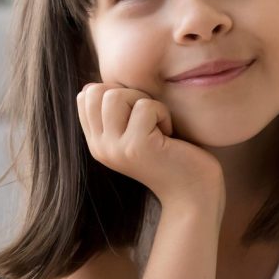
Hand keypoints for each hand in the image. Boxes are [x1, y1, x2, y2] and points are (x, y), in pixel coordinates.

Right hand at [77, 83, 223, 204]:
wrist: (193, 195)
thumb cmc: (173, 156)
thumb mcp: (136, 131)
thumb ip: (117, 112)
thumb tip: (93, 84)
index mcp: (97, 142)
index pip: (85, 96)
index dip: (116, 92)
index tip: (138, 113)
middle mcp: (100, 147)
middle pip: (97, 91)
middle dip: (130, 94)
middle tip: (150, 117)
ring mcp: (116, 148)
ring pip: (115, 95)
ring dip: (145, 102)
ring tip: (158, 125)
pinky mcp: (137, 147)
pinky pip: (146, 106)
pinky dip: (164, 114)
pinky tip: (170, 135)